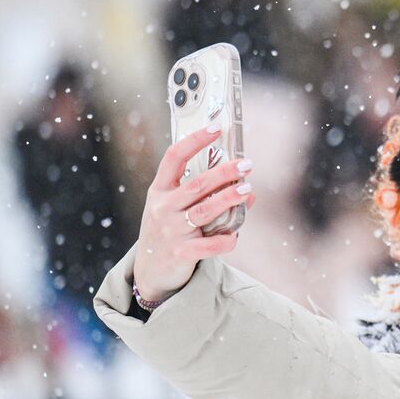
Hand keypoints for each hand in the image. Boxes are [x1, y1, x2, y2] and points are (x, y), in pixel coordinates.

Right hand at [132, 126, 254, 302]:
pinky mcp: (181, 253)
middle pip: (196, 184)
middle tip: (247, 164)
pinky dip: (226, 240)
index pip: (173, 157)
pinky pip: (210, 244)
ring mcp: (170, 230)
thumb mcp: (176, 208)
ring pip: (204, 211)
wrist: (150, 270)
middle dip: (223, 172)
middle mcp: (162, 207)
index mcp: (159, 190)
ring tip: (247, 189)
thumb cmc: (169, 230)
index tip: (216, 128)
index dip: (194, 141)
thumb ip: (206, 196)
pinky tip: (235, 236)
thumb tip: (248, 189)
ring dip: (228, 199)